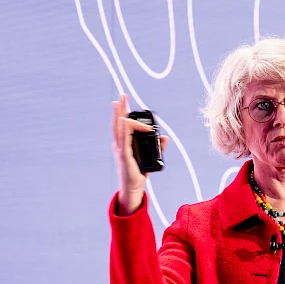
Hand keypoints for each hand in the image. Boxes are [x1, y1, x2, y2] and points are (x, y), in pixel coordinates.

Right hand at [112, 95, 168, 215]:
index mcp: (123, 144)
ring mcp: (120, 149)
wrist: (133, 188)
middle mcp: (119, 144)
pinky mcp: (124, 154)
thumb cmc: (138, 173)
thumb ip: (158, 147)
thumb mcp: (150, 157)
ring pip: (118, 127)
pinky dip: (123, 128)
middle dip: (120, 108)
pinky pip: (123, 139)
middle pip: (117, 122)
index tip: (140, 115)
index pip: (123, 126)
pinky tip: (123, 120)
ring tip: (119, 102)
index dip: (129, 116)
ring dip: (119, 113)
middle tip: (122, 95)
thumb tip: (166, 137)